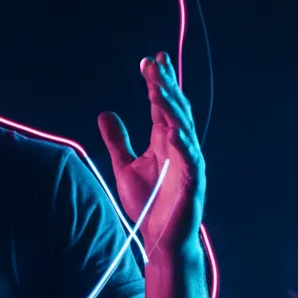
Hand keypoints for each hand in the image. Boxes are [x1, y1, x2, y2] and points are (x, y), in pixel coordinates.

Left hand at [98, 52, 204, 256]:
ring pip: (184, 129)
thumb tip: (105, 113)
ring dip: (172, 109)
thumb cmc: (148, 202)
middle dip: (165, 86)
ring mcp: (189, 163)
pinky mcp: (193, 183)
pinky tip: (173, 131)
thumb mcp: (125, 166)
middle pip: (175, 110)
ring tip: (159, 89)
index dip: (157, 83)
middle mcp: (179, 147)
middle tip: (155, 64)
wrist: (160, 238)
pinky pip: (190, 160)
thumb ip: (117, 141)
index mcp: (164, 141)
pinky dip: (183, 145)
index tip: (149, 60)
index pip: (162, 106)